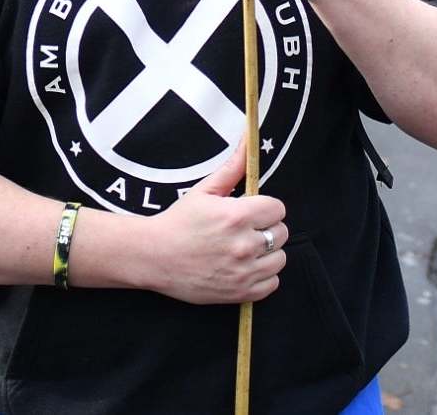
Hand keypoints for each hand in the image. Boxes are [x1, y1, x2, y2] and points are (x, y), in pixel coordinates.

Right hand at [139, 142, 285, 305]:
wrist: (154, 257)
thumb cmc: (179, 221)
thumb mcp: (204, 191)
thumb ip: (232, 169)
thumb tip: (248, 143)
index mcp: (236, 216)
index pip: (278, 209)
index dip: (266, 207)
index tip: (253, 210)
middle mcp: (243, 245)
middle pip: (281, 233)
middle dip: (267, 227)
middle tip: (247, 229)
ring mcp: (243, 272)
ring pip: (280, 259)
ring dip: (268, 253)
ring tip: (247, 248)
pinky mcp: (239, 292)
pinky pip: (272, 283)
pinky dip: (264, 276)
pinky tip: (246, 267)